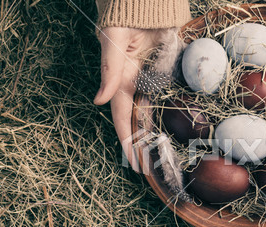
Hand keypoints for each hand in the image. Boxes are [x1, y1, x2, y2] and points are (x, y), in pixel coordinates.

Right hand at [94, 27, 162, 169]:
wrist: (146, 4)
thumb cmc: (126, 18)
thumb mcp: (113, 41)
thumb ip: (109, 70)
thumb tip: (98, 100)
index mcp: (121, 81)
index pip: (124, 118)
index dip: (127, 141)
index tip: (133, 163)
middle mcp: (134, 85)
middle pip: (137, 122)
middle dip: (140, 147)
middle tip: (147, 171)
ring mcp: (149, 82)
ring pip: (150, 116)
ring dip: (151, 138)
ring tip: (157, 160)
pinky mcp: (163, 76)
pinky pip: (163, 102)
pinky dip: (163, 119)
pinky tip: (167, 133)